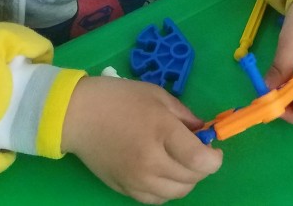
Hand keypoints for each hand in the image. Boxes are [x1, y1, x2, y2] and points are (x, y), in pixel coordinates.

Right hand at [62, 76, 221, 203]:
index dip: (215, 158)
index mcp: (162, 132)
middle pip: (191, 179)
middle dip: (203, 167)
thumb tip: (203, 133)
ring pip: (176, 193)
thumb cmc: (120, 99)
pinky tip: (164, 174)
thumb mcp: (159, 97)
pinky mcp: (123, 189)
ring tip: (181, 162)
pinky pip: (155, 200)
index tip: (214, 148)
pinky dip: (167, 190)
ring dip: (186, 180)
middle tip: (198, 151)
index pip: (199, 160)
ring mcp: (135, 179)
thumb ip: (186, 117)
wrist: (78, 115)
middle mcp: (150, 162)